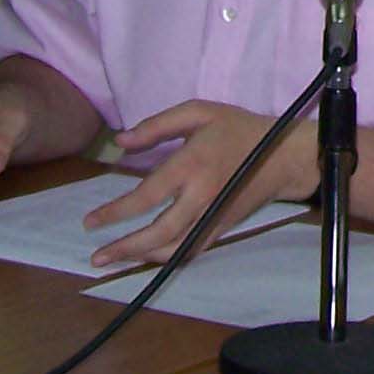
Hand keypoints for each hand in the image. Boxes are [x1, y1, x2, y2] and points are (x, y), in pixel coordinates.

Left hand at [84, 100, 317, 269]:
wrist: (283, 156)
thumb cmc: (237, 129)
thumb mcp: (200, 112)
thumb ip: (157, 125)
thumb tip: (120, 143)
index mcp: (192, 165)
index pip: (146, 196)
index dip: (115, 213)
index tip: (90, 222)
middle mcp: (201, 196)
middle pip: (158, 232)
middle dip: (124, 248)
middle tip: (96, 257)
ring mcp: (213, 216)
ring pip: (174, 248)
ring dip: (141, 258)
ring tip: (114, 261)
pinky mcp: (221, 228)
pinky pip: (190, 250)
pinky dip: (166, 258)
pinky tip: (147, 257)